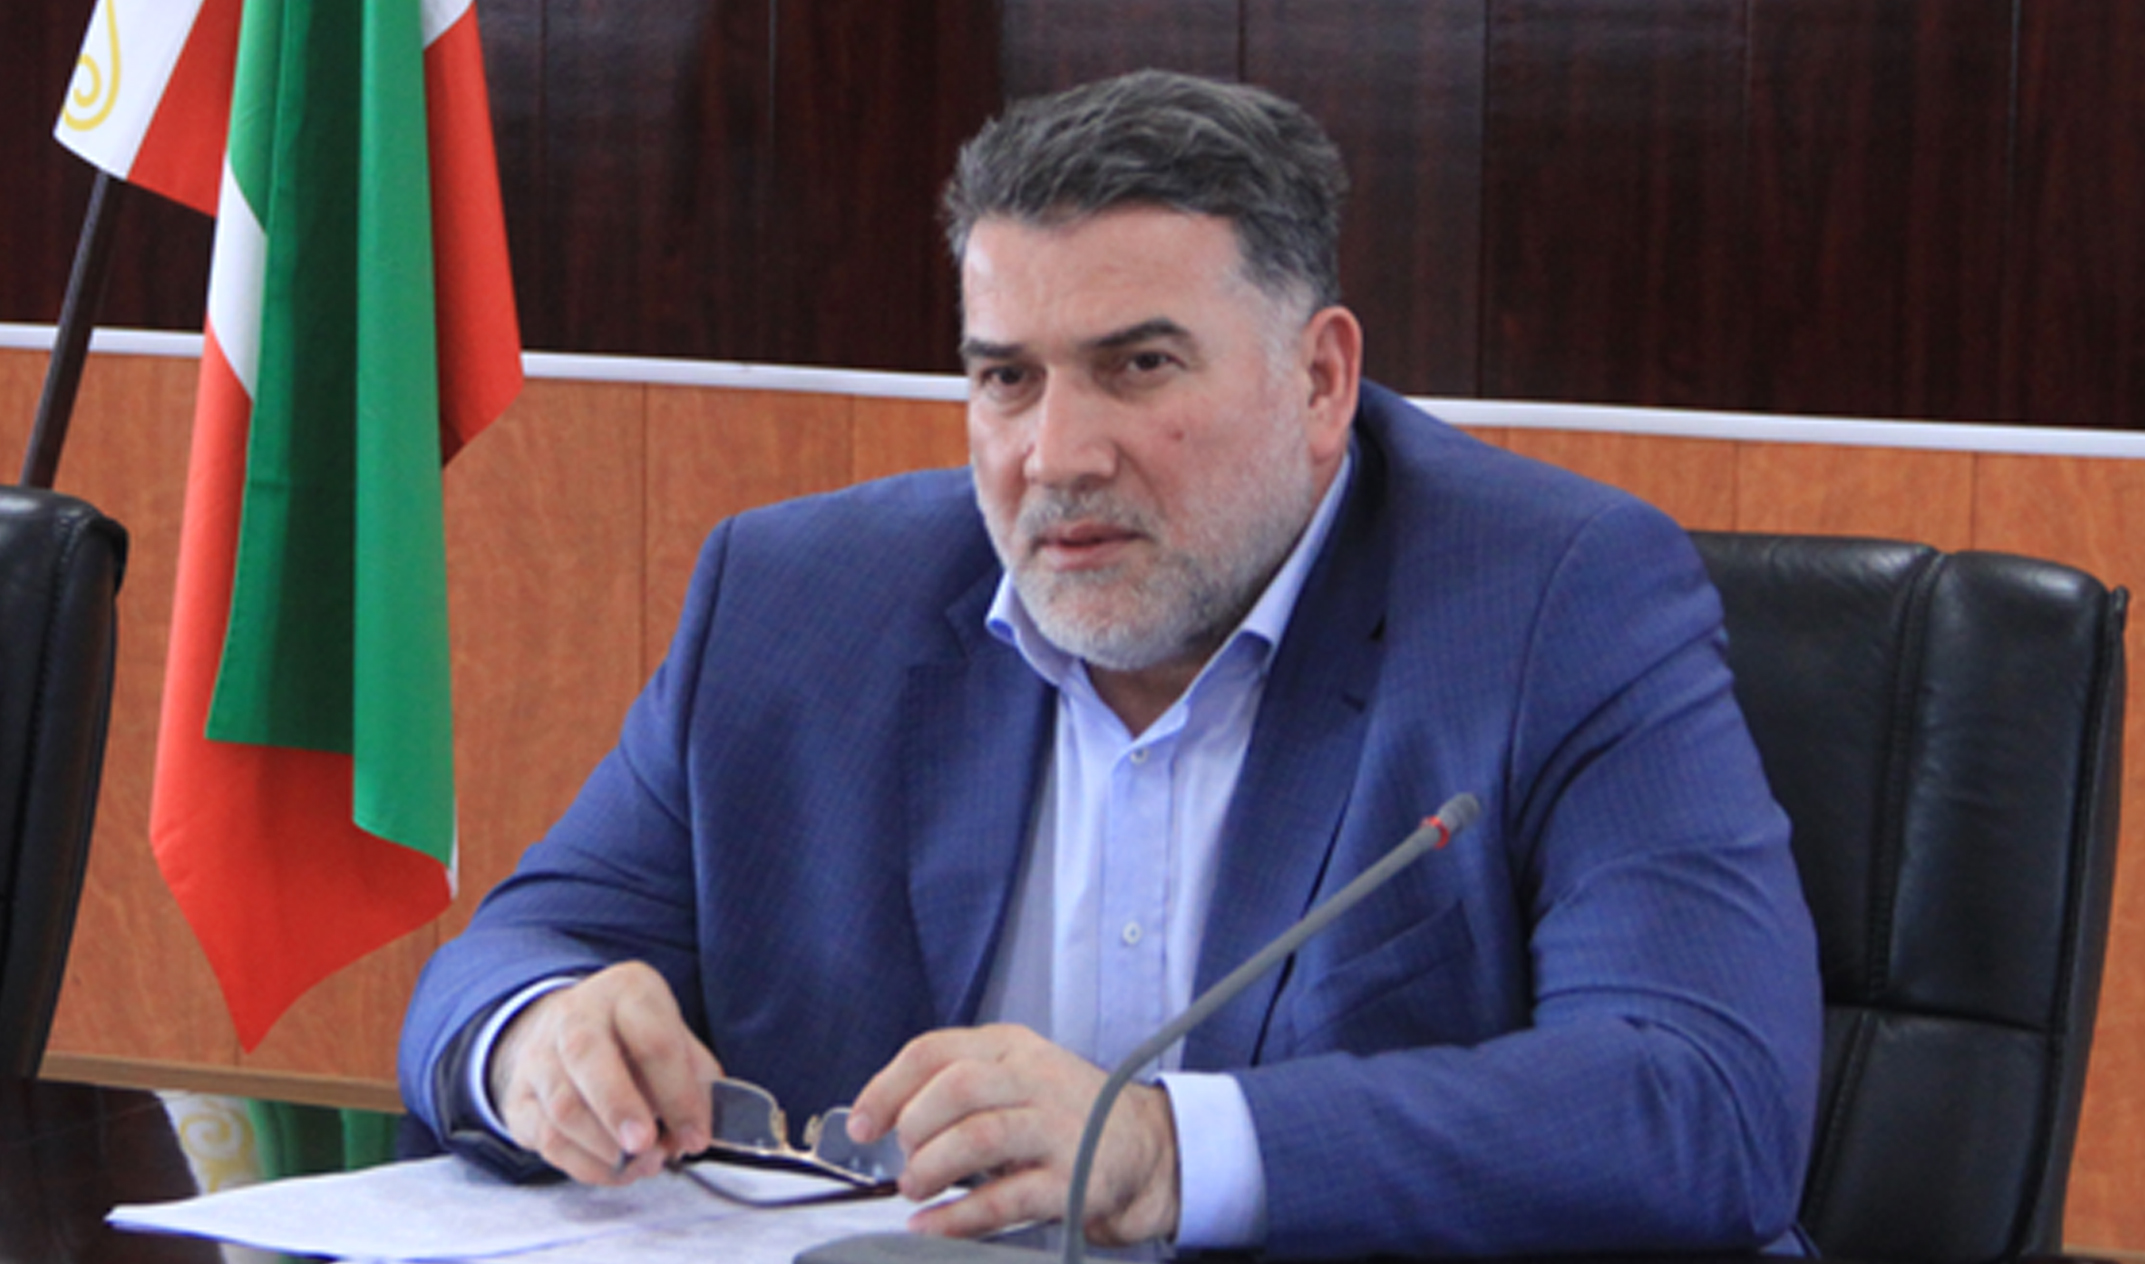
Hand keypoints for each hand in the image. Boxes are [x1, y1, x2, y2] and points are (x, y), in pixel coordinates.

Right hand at [488, 961, 722, 1184]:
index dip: (678, 1095)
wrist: (567, 1029)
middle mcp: (575, 1014)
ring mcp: (539, 1055)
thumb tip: (692, 1134)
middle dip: (619, 1108)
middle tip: (646, 1146)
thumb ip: (693, 1082)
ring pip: (563, 1106)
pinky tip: (615, 1169)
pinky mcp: (518, 1098)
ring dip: (605, 1148)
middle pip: (588, 1056)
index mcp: (627, 990)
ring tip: (642, 1164)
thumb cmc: (636, 1039)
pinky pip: (545, 1137)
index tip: (695, 1137)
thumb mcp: (675, 1038)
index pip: (653, 1040)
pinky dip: (584, 1164)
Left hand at [845, 1024, 1178, 1246]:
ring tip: (915, 1188)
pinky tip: (932, 1225)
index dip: (886, 1088)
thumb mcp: (1018, 1079)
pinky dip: (957, 1216)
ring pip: (977, 1136)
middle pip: (955, 1087)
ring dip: (931, 1167)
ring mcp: (1059, 1129)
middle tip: (904, 1159)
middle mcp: (1036, 1078)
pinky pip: (1004, 1199)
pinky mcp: (1073, 1182)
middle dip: (913, 1127)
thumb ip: (960, 1088)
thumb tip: (886, 1124)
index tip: (861, 1125)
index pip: (934, 1051)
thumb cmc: (1068, 1117)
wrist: (1149, 1150)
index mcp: (1012, 1048)